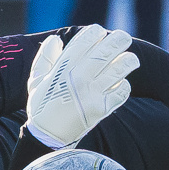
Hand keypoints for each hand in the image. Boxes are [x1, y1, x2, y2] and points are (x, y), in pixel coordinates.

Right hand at [24, 26, 139, 148]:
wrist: (47, 138)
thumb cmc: (41, 106)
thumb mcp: (37, 80)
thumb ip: (45, 58)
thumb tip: (56, 40)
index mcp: (63, 69)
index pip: (84, 42)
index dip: (95, 32)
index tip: (100, 31)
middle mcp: (79, 79)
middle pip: (105, 52)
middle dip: (118, 41)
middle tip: (124, 37)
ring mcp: (92, 94)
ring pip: (117, 70)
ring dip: (128, 61)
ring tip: (132, 59)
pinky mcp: (101, 109)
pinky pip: (120, 92)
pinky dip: (124, 86)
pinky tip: (122, 83)